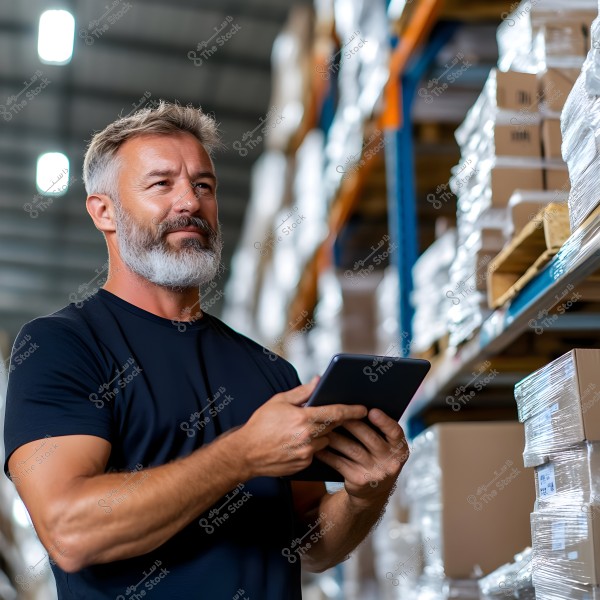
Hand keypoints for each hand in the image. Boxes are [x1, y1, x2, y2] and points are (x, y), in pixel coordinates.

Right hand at [235, 377, 367, 478]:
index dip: (352, 410)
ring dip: (322, 433)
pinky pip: (316, 452)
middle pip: (333, 426)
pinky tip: (298, 441)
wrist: (245, 454)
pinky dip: (312, 445)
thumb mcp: (279, 401)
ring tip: (308, 428)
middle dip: (337, 420)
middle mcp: (308, 437)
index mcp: (303, 418)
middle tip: (339, 415)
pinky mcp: (304, 464)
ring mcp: (307, 453)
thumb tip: (318, 380)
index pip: (335, 413)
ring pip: (325, 440)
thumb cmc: (261, 424)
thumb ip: (301, 392)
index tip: (364, 408)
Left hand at [314, 409, 408, 505]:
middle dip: (352, 424)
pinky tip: (319, 445)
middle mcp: (390, 461)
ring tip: (323, 425)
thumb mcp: (386, 446)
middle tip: (337, 412)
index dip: (384, 421)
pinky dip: (328, 454)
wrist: (374, 490)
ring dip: (336, 437)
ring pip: (352, 450)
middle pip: (370, 438)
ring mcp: (375, 473)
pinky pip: (340, 464)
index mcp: (399, 448)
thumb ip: (378, 430)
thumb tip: (356, 408)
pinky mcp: (359, 481)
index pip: (395, 432)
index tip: (371, 410)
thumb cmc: (376, 457)